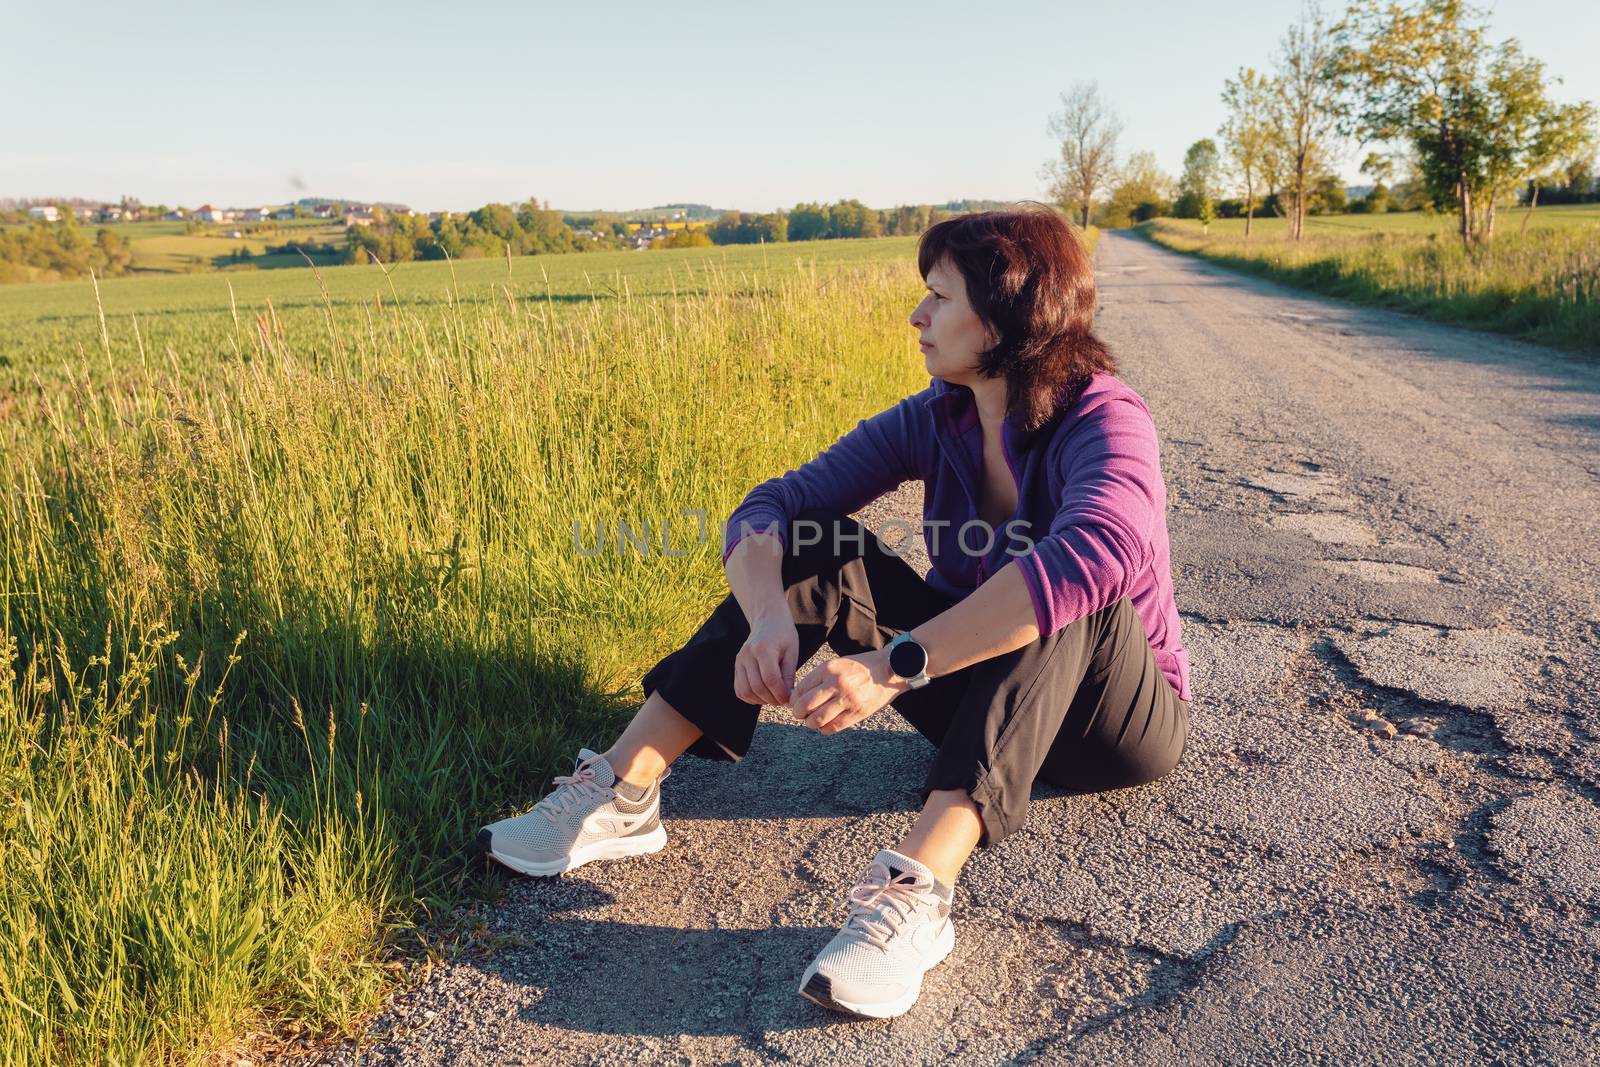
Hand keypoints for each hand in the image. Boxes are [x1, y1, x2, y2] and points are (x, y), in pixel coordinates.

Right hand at [733, 613, 799, 705]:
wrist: (767, 620)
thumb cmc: (783, 634)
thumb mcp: (792, 652)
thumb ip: (789, 674)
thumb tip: (788, 697)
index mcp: (763, 649)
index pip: (771, 679)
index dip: (781, 694)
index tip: (789, 700)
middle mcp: (747, 654)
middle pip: (757, 687)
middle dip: (772, 699)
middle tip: (783, 701)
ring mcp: (739, 660)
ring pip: (746, 691)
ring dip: (761, 700)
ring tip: (773, 698)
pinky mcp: (736, 666)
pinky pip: (739, 689)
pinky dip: (751, 697)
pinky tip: (763, 695)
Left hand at [789, 648, 907, 734]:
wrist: (890, 669)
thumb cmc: (861, 667)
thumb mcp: (838, 664)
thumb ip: (820, 677)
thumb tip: (800, 695)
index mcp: (829, 668)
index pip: (801, 688)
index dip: (794, 699)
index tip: (794, 703)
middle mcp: (836, 683)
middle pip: (805, 705)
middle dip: (798, 712)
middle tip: (799, 714)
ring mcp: (848, 699)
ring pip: (817, 719)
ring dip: (810, 723)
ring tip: (811, 722)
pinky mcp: (858, 712)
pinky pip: (834, 727)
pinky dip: (824, 730)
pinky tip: (824, 727)